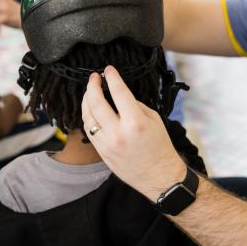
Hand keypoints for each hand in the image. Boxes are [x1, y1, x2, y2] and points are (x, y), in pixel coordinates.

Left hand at [81, 66, 185, 201]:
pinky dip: (88, 117)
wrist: (159, 176)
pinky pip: (89, 130)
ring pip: (88, 117)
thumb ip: (134, 105)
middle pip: (96, 103)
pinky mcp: (102, 152)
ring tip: (90, 91)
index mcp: (135, 122)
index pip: (119, 93)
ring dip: (86, 100)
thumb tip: (118, 94)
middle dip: (93, 86)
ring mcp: (107, 144)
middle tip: (94, 77)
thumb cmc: (159, 146)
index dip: (112, 78)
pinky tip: (91, 109)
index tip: (109, 69)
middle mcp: (119, 133)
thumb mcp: (154, 120)